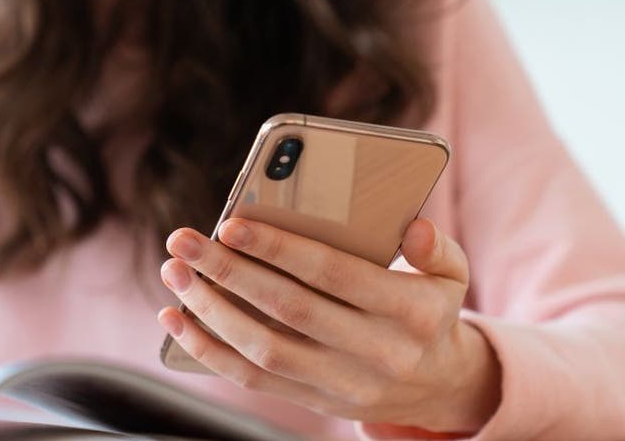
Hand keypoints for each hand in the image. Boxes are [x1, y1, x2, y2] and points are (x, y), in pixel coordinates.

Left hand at [157, 215, 500, 433]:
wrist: (437, 386)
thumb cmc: (429, 309)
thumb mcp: (450, 275)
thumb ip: (436, 247)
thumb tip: (413, 226)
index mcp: (411, 312)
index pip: (334, 275)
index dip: (280, 249)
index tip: (231, 224)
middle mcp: (377, 353)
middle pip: (289, 309)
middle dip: (228, 272)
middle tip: (183, 241)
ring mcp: (343, 384)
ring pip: (264, 349)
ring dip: (209, 310)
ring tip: (174, 273)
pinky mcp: (314, 401)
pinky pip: (252, 379)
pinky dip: (207, 349)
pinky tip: (176, 317)